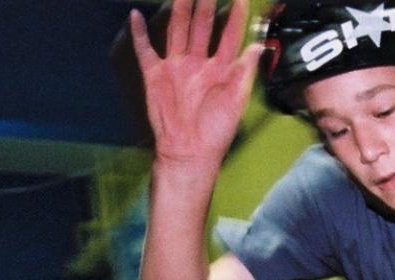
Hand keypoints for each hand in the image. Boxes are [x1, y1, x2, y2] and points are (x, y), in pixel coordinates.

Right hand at [129, 0, 262, 169]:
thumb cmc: (216, 130)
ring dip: (179, 10)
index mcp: (221, 69)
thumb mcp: (237, 100)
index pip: (229, 36)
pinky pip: (146, 49)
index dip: (235, 17)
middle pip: (201, 26)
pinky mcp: (155, 74)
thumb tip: (258, 45)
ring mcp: (176, 66)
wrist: (189, 151)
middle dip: (204, 4)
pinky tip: (136, 15)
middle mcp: (198, 63)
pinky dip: (139, 33)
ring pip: (177, 30)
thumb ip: (245, 71)